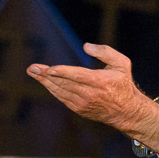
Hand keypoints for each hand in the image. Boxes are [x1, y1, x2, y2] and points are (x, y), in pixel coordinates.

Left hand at [28, 43, 158, 157]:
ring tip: (33, 72)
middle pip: (64, 84)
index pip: (79, 76)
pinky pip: (62, 98)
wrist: (126, 111)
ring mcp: (83, 103)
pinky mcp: (79, 109)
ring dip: (45, 82)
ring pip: (60, 91)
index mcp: (101, 82)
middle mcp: (90, 94)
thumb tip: (86, 46)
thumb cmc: (123, 84)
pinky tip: (44, 81)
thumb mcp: (122, 63)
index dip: (63, 72)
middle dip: (46, 75)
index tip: (49, 68)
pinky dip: (52, 89)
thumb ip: (105, 52)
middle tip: (32, 68)